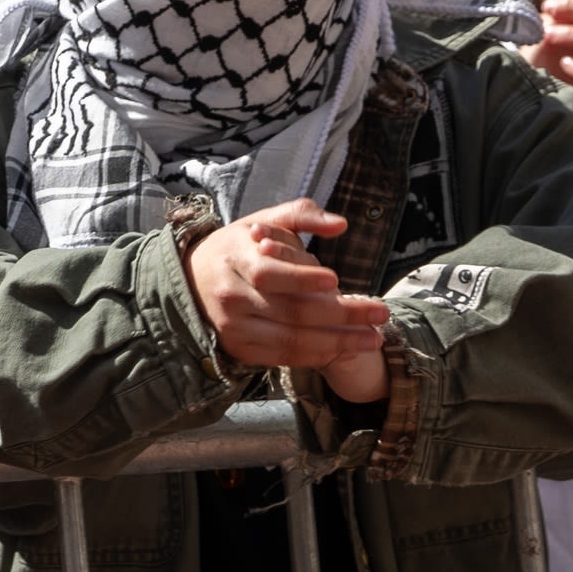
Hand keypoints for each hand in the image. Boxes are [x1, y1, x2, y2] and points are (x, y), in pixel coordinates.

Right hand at [186, 199, 392, 398]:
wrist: (192, 281)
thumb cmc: (238, 248)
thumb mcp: (262, 220)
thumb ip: (302, 214)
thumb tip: (340, 224)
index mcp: (234, 259)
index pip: (269, 273)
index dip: (303, 278)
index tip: (336, 279)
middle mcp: (230, 296)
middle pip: (290, 311)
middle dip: (341, 315)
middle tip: (380, 312)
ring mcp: (233, 327)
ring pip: (291, 339)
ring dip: (338, 341)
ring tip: (374, 337)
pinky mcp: (239, 348)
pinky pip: (284, 356)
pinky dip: (317, 354)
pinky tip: (343, 347)